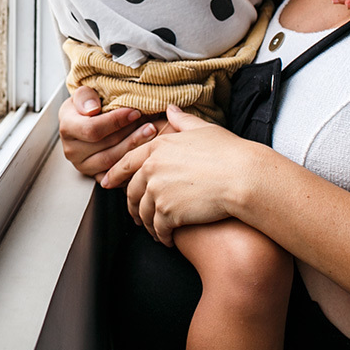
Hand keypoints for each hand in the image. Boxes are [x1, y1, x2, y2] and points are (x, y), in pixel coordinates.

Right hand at [58, 87, 156, 181]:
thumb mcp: (84, 93)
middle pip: (106, 148)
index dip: (116, 121)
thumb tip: (92, 109)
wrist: (86, 118)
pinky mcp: (96, 176)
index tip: (135, 112)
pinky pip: (116, 176)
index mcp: (67, 128)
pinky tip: (145, 153)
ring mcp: (84, 166)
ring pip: (113, 162)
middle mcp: (72, 150)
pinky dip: (132, 164)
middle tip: (150, 124)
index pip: (92, 129)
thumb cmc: (88, 104)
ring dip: (135, 148)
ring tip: (151, 134)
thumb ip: (85, 96)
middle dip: (131, 135)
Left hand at [102, 106, 251, 245]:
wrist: (242, 177)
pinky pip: (158, 228)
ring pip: (143, 213)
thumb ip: (182, 121)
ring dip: (147, 224)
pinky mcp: (168, 213)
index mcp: (157, 147)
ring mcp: (158, 192)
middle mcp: (152, 169)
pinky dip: (161, 236)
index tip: (106, 182)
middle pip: (131, 191)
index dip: (115, 174)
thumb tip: (170, 110)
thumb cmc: (228, 152)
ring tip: (154, 231)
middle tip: (133, 214)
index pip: (127, 162)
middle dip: (131, 205)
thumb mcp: (203, 129)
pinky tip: (167, 239)